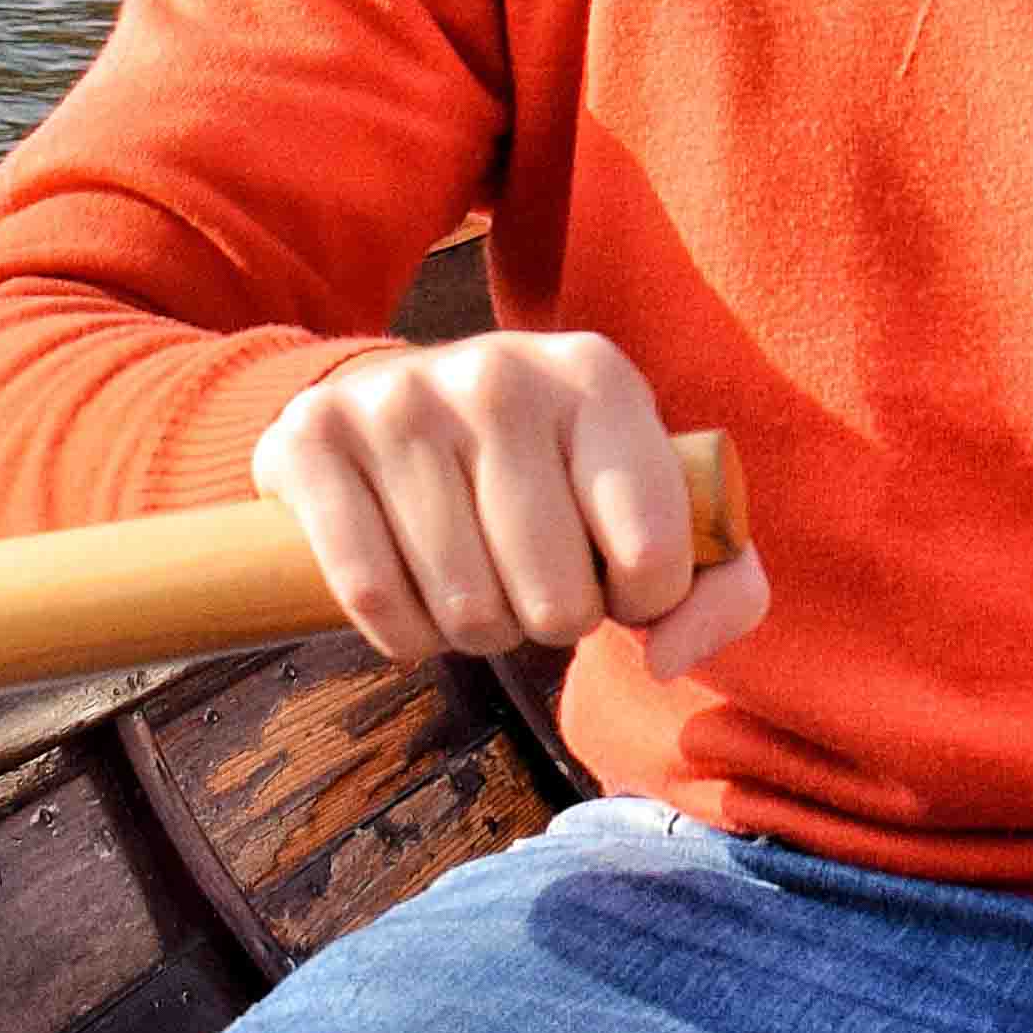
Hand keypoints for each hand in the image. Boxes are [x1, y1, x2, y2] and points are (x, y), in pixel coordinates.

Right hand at [248, 330, 769, 676]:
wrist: (398, 401)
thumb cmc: (550, 475)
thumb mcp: (654, 499)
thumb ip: (719, 584)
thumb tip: (666, 657)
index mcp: (598, 376)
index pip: (652, 552)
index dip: (641, 601)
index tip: (617, 578)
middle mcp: (499, 375)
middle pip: (552, 597)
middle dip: (548, 623)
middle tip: (531, 584)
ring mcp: (399, 401)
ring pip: (462, 606)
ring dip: (472, 634)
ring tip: (474, 585)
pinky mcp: (313, 439)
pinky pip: (368, 592)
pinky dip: (398, 633)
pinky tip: (411, 603)